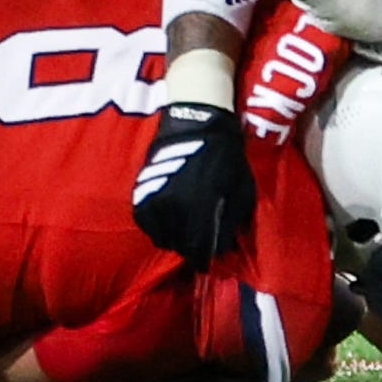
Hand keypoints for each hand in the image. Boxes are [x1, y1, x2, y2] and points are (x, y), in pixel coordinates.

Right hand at [132, 102, 255, 261]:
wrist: (196, 122)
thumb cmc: (225, 156)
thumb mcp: (240, 190)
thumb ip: (231, 222)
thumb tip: (223, 245)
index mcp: (201, 211)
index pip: (199, 252)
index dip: (204, 259)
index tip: (208, 258)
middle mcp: (174, 210)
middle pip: (179, 247)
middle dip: (191, 247)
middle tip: (198, 240)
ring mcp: (155, 201)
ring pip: (161, 237)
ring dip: (173, 237)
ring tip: (183, 228)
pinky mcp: (141, 192)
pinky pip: (146, 223)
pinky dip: (157, 225)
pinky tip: (168, 217)